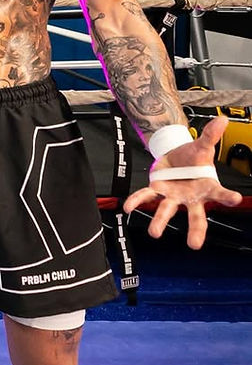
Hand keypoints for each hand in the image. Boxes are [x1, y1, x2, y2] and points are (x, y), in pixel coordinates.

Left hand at [123, 116, 242, 248]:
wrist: (176, 155)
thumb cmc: (193, 157)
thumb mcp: (202, 145)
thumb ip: (211, 135)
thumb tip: (222, 119)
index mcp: (207, 187)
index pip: (220, 193)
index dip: (228, 197)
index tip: (236, 199)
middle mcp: (191, 197)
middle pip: (195, 215)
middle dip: (195, 230)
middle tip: (194, 244)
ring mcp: (173, 196)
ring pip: (167, 210)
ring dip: (160, 221)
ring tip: (154, 233)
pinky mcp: (158, 190)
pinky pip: (146, 196)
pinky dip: (137, 201)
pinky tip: (128, 207)